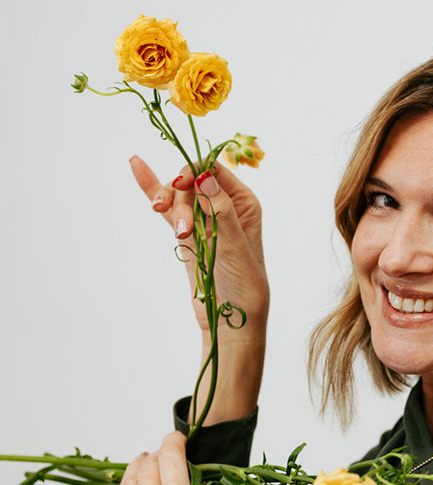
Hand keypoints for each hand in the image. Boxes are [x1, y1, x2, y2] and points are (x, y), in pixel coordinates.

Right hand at [130, 156, 268, 331]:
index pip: (214, 170)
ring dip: (169, 205)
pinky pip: (169, 207)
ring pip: (179, 195)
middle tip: (183, 230)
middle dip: (181, 198)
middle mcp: (225, 206)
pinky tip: (136, 165)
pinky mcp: (188, 233)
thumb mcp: (235, 248)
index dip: (194, 172)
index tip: (180, 185)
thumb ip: (221, 212)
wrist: (230, 319)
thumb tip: (205, 175)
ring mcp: (204, 218)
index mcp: (244, 204)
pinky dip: (152, 188)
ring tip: (173, 228)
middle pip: (192, 181)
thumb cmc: (244, 286)